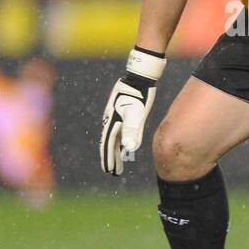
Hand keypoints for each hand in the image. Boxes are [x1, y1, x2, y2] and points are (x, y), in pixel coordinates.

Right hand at [100, 47, 165, 175]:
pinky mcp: (123, 112)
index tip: (110, 171)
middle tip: (113, 171)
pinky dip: (119, 140)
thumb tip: (130, 148)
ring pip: (114, 137)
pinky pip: (119, 131)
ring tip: (117, 162)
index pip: (109, 145)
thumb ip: (132, 130)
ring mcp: (117, 116)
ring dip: (115, 150)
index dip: (109, 159)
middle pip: (110, 143)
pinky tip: (123, 144)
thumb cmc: (139, 94)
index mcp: (113, 122)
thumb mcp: (137, 113)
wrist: (140, 77)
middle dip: (111, 158)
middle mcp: (112, 120)